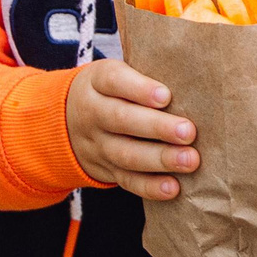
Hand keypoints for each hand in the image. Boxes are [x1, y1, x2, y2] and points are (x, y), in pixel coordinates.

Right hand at [65, 61, 196, 200]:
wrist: (65, 121)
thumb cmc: (112, 90)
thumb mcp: (116, 72)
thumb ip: (147, 70)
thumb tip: (192, 70)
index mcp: (97, 82)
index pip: (114, 81)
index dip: (139, 89)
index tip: (166, 96)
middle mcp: (93, 113)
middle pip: (121, 120)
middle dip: (157, 127)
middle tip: (188, 132)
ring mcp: (97, 145)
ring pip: (126, 154)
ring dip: (159, 159)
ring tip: (189, 160)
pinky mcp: (106, 170)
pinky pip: (126, 180)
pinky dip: (150, 186)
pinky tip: (173, 187)